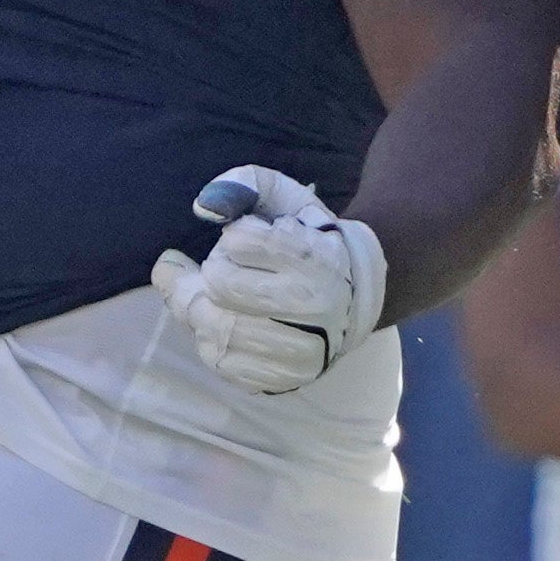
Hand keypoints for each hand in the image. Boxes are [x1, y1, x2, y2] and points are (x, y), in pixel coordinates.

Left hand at [148, 166, 383, 394]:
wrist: (355, 299)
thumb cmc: (311, 243)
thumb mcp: (289, 199)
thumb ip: (248, 182)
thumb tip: (206, 205)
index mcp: (316, 257)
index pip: (239, 241)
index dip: (232, 237)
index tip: (243, 240)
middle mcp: (313, 305)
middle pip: (220, 285)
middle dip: (212, 272)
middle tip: (223, 270)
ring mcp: (301, 348)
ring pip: (216, 328)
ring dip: (205, 309)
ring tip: (220, 300)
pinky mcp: (285, 378)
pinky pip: (223, 362)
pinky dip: (213, 341)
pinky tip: (231, 325)